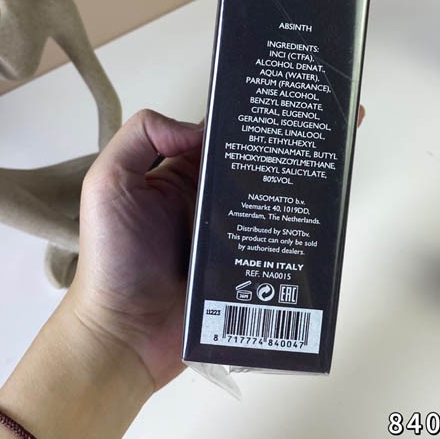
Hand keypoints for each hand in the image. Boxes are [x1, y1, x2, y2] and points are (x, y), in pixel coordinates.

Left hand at [67, 104, 365, 390]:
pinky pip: (275, 242)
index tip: (278, 103)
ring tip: (331, 166)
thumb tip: (198, 127)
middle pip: (252, 166)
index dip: (245, 119)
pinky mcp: (246, 267)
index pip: (219, 137)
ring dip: (299, 187)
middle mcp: (209, 199)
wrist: (125, 335)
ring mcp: (230, 235)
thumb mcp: (108, 184)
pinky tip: (323, 215)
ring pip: (271, 202)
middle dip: (284, 149)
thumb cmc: (113, 257)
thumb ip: (140, 138)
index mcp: (179, 174)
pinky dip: (298, 229)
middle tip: (323, 132)